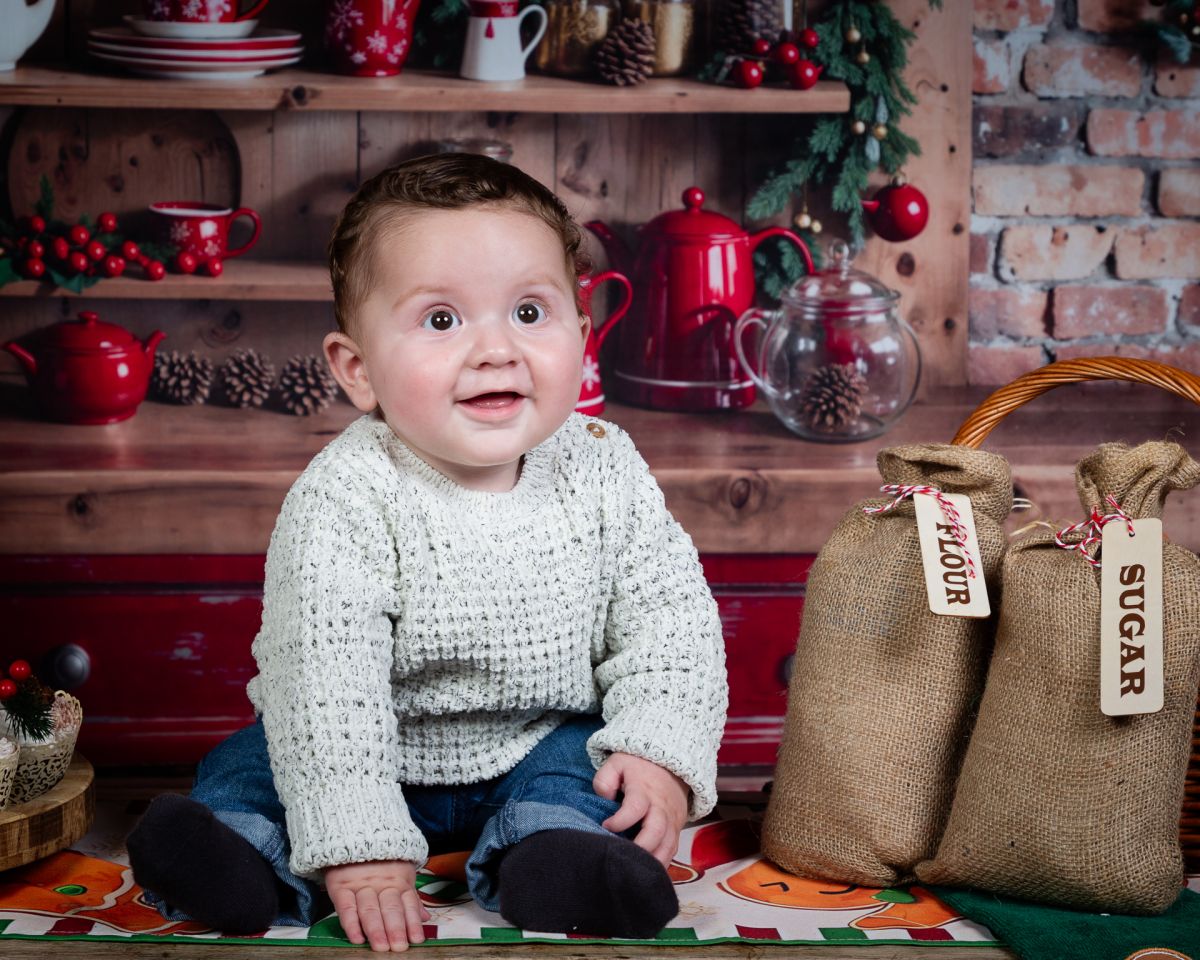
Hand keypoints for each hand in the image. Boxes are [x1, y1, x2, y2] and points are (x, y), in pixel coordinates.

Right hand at [324, 859, 430, 952]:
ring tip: (381, 946)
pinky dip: (351, 923)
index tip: (417, 939)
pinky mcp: (341, 886)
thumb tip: (425, 918)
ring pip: (370, 909)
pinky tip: (357, 938)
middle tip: (399, 946)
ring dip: (376, 929)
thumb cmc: (382, 861)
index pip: (408, 904)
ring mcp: (361, 885)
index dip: (413, 922)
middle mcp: (381, 884)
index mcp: (399, 881)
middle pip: (390, 908)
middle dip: (396, 928)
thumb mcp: (401, 874)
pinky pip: (346, 907)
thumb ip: (411, 899)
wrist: (354, 837)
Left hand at [593, 752, 688, 867]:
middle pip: (655, 832)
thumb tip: (604, 798)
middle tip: (621, 857)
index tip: (606, 826)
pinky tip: (646, 871)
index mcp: (644, 790)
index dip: (620, 821)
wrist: (671, 767)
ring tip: (633, 871)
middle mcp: (660, 808)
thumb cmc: (639, 767)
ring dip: (651, 862)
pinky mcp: (676, 830)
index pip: (635, 807)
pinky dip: (661, 863)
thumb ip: (605, 779)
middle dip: (639, 849)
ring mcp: (671, 821)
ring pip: (667, 846)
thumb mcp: (618, 763)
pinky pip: (672, 851)